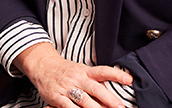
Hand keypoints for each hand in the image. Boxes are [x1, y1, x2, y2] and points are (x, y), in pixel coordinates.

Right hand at [13, 43, 132, 107]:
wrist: (43, 66)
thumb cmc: (65, 71)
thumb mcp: (81, 70)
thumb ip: (95, 80)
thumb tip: (113, 91)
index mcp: (85, 71)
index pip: (103, 71)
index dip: (116, 75)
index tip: (129, 80)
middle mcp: (77, 78)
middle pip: (96, 88)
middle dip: (109, 99)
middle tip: (120, 107)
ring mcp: (67, 88)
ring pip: (84, 100)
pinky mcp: (56, 97)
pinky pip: (68, 107)